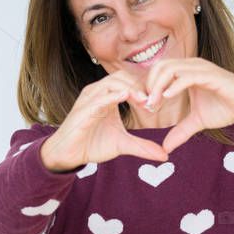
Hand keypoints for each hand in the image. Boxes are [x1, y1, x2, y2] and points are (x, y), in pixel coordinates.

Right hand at [41, 70, 169, 170]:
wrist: (68, 155)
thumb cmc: (92, 144)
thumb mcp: (122, 144)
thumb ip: (142, 147)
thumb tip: (165, 156)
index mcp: (107, 96)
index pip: (128, 81)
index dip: (144, 88)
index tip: (156, 102)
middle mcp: (97, 93)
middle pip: (121, 77)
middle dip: (139, 86)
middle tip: (152, 101)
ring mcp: (89, 100)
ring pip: (110, 84)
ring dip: (129, 89)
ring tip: (143, 100)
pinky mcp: (82, 111)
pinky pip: (97, 99)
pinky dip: (111, 97)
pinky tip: (124, 97)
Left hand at [141, 58, 233, 153]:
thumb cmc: (227, 107)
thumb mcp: (198, 121)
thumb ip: (181, 131)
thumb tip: (165, 147)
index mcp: (186, 73)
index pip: (158, 71)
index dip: (148, 87)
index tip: (146, 107)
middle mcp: (192, 66)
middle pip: (160, 66)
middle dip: (149, 85)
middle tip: (148, 106)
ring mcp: (201, 69)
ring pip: (170, 69)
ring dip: (158, 86)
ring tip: (155, 104)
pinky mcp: (211, 76)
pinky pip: (187, 76)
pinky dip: (175, 85)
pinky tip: (168, 97)